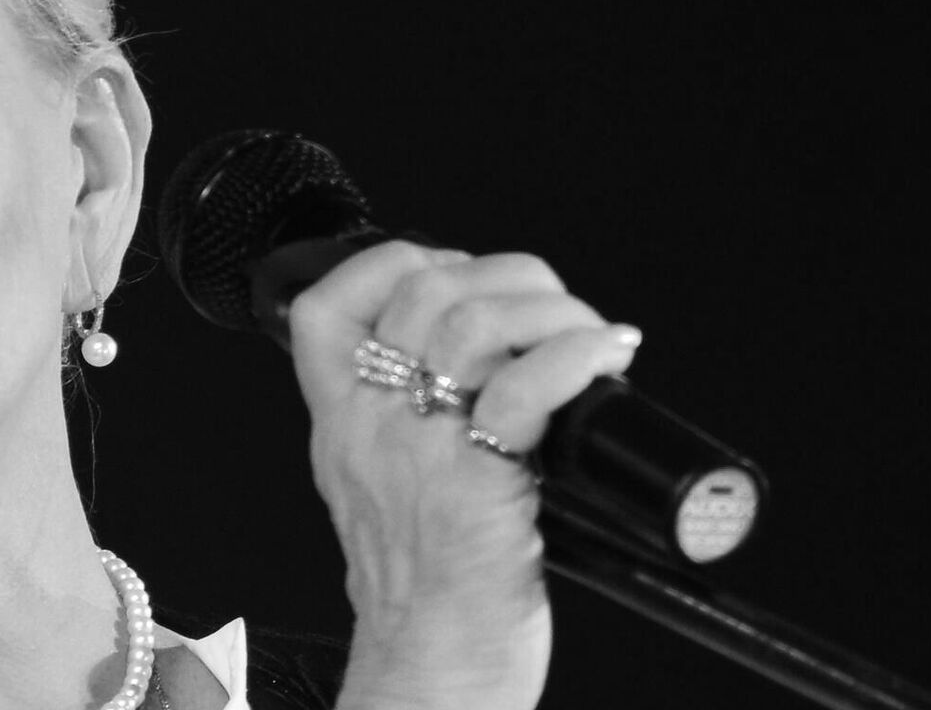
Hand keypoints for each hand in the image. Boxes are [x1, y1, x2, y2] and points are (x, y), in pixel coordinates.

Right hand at [286, 242, 640, 708]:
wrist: (430, 678)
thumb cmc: (425, 599)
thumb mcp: (379, 495)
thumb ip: (400, 431)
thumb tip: (482, 369)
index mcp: (342, 427)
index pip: (325, 309)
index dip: (394, 262)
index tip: (457, 274)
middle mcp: (370, 430)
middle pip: (420, 293)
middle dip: (507, 277)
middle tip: (555, 310)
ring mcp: (419, 455)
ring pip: (470, 323)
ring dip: (550, 309)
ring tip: (590, 334)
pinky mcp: (474, 489)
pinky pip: (524, 388)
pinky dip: (574, 354)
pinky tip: (605, 355)